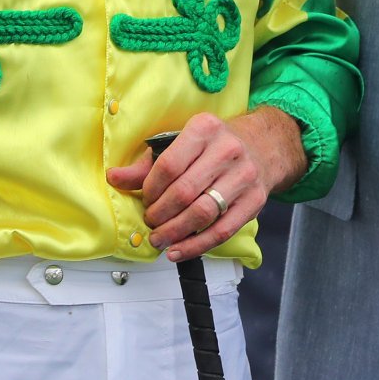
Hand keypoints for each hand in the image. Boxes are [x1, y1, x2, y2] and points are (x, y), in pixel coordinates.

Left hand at [106, 107, 305, 261]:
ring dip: (176, 232)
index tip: (145, 199)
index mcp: (205, 129)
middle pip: (184, 192)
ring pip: (203, 213)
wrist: (263, 145)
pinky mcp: (255, 201)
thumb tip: (114, 178)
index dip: (150, 189)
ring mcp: (244, 176)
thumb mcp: (182, 142)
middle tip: (150, 222)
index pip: (169, 165)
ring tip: (160, 239)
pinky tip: (179, 250)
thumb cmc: (215, 145)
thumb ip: (147, 164)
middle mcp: (227, 150)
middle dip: (160, 214)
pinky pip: (223, 230)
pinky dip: (197, 245)